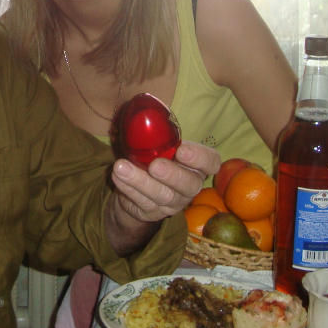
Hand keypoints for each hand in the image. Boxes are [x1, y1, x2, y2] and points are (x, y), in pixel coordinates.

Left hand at [104, 142, 220, 254]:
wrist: (139, 186)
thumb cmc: (156, 157)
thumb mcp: (162, 145)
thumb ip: (161, 134)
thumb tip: (144, 115)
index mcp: (197, 165)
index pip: (211, 162)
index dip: (200, 158)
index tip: (182, 150)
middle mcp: (190, 185)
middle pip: (189, 185)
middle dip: (172, 175)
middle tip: (155, 166)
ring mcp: (174, 202)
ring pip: (162, 195)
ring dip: (140, 181)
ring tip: (121, 167)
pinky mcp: (154, 211)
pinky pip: (142, 201)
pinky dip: (128, 188)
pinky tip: (117, 176)